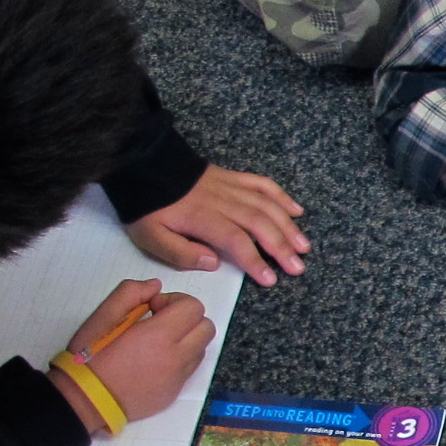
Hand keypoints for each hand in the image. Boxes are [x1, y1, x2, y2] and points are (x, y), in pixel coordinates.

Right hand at [55, 280, 214, 432]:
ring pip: (201, 348)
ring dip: (186, 338)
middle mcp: (175, 358)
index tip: (153, 308)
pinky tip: (155, 359)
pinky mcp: (174, 392)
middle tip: (160, 321)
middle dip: (187, 318)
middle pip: (206, 327)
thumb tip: (155, 287)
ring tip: (157, 341)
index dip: (175, 301)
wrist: (86, 399)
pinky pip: (190, 368)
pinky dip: (180, 358)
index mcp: (159, 336)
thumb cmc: (91, 356)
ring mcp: (178, 378)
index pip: (193, 308)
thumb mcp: (103, 315)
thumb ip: (130, 293)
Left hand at [123, 165, 308, 285]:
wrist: (141, 165)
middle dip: (281, 246)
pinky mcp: (232, 177)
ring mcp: (229, 186)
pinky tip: (296, 210)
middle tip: (298, 268)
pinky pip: (261, 183)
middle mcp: (222, 201)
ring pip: (265, 204)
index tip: (271, 279)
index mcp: (202, 218)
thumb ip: (181, 252)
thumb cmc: (147, 208)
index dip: (255, 260)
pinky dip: (281, 196)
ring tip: (304, 246)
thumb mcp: (151, 237)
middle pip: (258, 222)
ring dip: (288, 225)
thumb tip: (214, 262)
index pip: (236, 240)